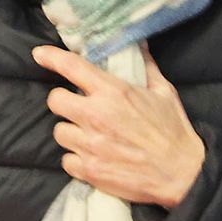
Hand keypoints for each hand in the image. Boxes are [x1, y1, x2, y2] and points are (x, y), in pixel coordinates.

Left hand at [33, 44, 204, 208]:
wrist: (182, 175)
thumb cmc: (174, 131)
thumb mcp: (164, 92)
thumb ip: (146, 67)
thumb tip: (139, 45)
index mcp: (113, 92)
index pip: (72, 67)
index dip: (51, 58)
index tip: (40, 55)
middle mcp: (95, 116)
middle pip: (55, 100)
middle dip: (64, 101)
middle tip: (78, 107)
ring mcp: (89, 145)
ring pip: (59, 132)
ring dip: (71, 131)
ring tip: (89, 135)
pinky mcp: (89, 171)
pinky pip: (66, 160)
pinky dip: (76, 158)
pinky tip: (92, 157)